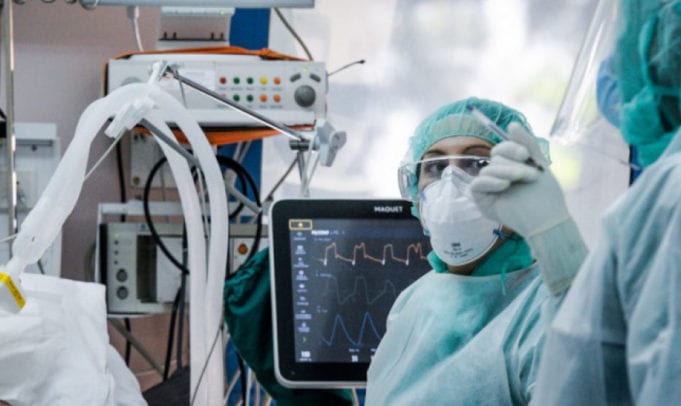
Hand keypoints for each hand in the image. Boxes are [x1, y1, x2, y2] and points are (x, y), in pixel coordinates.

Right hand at [470, 123, 570, 237]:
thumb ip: (525, 143)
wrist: (547, 218)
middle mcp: (498, 176)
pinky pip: (477, 184)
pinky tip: (504, 186)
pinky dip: (490, 182)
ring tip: (521, 181)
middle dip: (513, 164)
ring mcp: (489, 189)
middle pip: (494, 159)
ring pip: (488, 170)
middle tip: (530, 175)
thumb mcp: (537, 162)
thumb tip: (511, 124)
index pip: (501, 150)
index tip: (525, 154)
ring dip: (507, 173)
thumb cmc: (545, 194)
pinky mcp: (482, 201)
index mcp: (510, 167)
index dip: (510, 148)